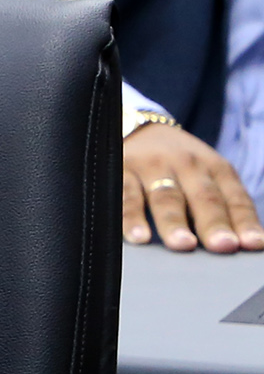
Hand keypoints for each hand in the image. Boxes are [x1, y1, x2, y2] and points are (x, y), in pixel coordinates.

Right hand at [123, 123, 263, 251]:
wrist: (137, 127)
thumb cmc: (177, 164)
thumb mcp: (204, 175)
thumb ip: (219, 205)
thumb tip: (238, 244)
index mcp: (214, 168)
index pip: (234, 199)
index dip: (244, 222)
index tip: (251, 244)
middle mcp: (187, 164)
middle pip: (203, 197)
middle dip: (214, 223)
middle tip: (223, 246)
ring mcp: (153, 167)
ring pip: (166, 197)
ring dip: (175, 222)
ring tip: (183, 244)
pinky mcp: (122, 171)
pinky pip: (127, 197)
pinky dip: (132, 218)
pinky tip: (139, 237)